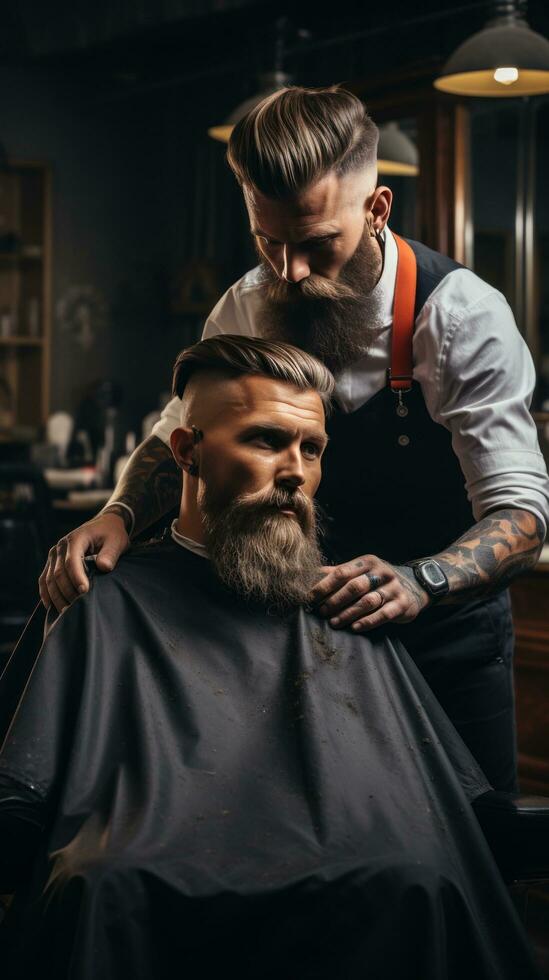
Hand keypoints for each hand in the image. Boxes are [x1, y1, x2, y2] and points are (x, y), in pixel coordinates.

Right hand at [38, 512, 128, 612]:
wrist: (104, 526)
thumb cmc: (112, 535)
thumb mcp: (117, 541)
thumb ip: (110, 553)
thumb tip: (103, 567)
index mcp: (76, 538)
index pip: (72, 561)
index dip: (77, 578)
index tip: (85, 592)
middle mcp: (60, 546)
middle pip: (59, 573)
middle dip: (67, 592)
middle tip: (77, 608)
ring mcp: (54, 555)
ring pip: (49, 579)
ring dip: (57, 597)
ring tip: (67, 612)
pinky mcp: (52, 563)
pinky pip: (44, 580)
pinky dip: (46, 594)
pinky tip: (52, 607)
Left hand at [310, 555, 429, 632]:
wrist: (414, 585)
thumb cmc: (378, 580)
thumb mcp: (361, 571)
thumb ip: (338, 573)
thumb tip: (310, 574)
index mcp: (368, 562)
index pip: (342, 572)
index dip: (325, 585)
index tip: (310, 597)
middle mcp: (382, 573)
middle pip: (354, 586)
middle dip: (335, 600)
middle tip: (322, 612)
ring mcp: (393, 588)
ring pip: (368, 601)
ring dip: (348, 613)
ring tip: (334, 623)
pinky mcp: (402, 604)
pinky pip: (383, 614)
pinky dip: (367, 622)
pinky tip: (354, 627)